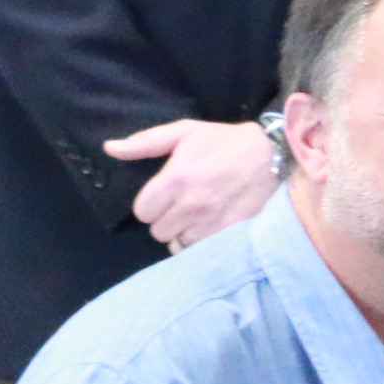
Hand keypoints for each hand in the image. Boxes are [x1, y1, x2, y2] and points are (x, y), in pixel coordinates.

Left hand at [102, 118, 279, 251]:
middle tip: (181, 205)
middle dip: (165, 218)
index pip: (142, 211)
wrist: (273, 154)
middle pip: (157, 230)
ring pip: (177, 243)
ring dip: (182, 232)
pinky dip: (200, 242)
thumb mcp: (184, 132)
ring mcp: (210, 222)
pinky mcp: (229, 233)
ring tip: (196, 216)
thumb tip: (109, 149)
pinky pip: (199, 250)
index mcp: (175, 179)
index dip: (150, 203)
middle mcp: (190, 204)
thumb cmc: (225, 141)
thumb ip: (144, 143)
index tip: (164, 195)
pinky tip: (209, 226)